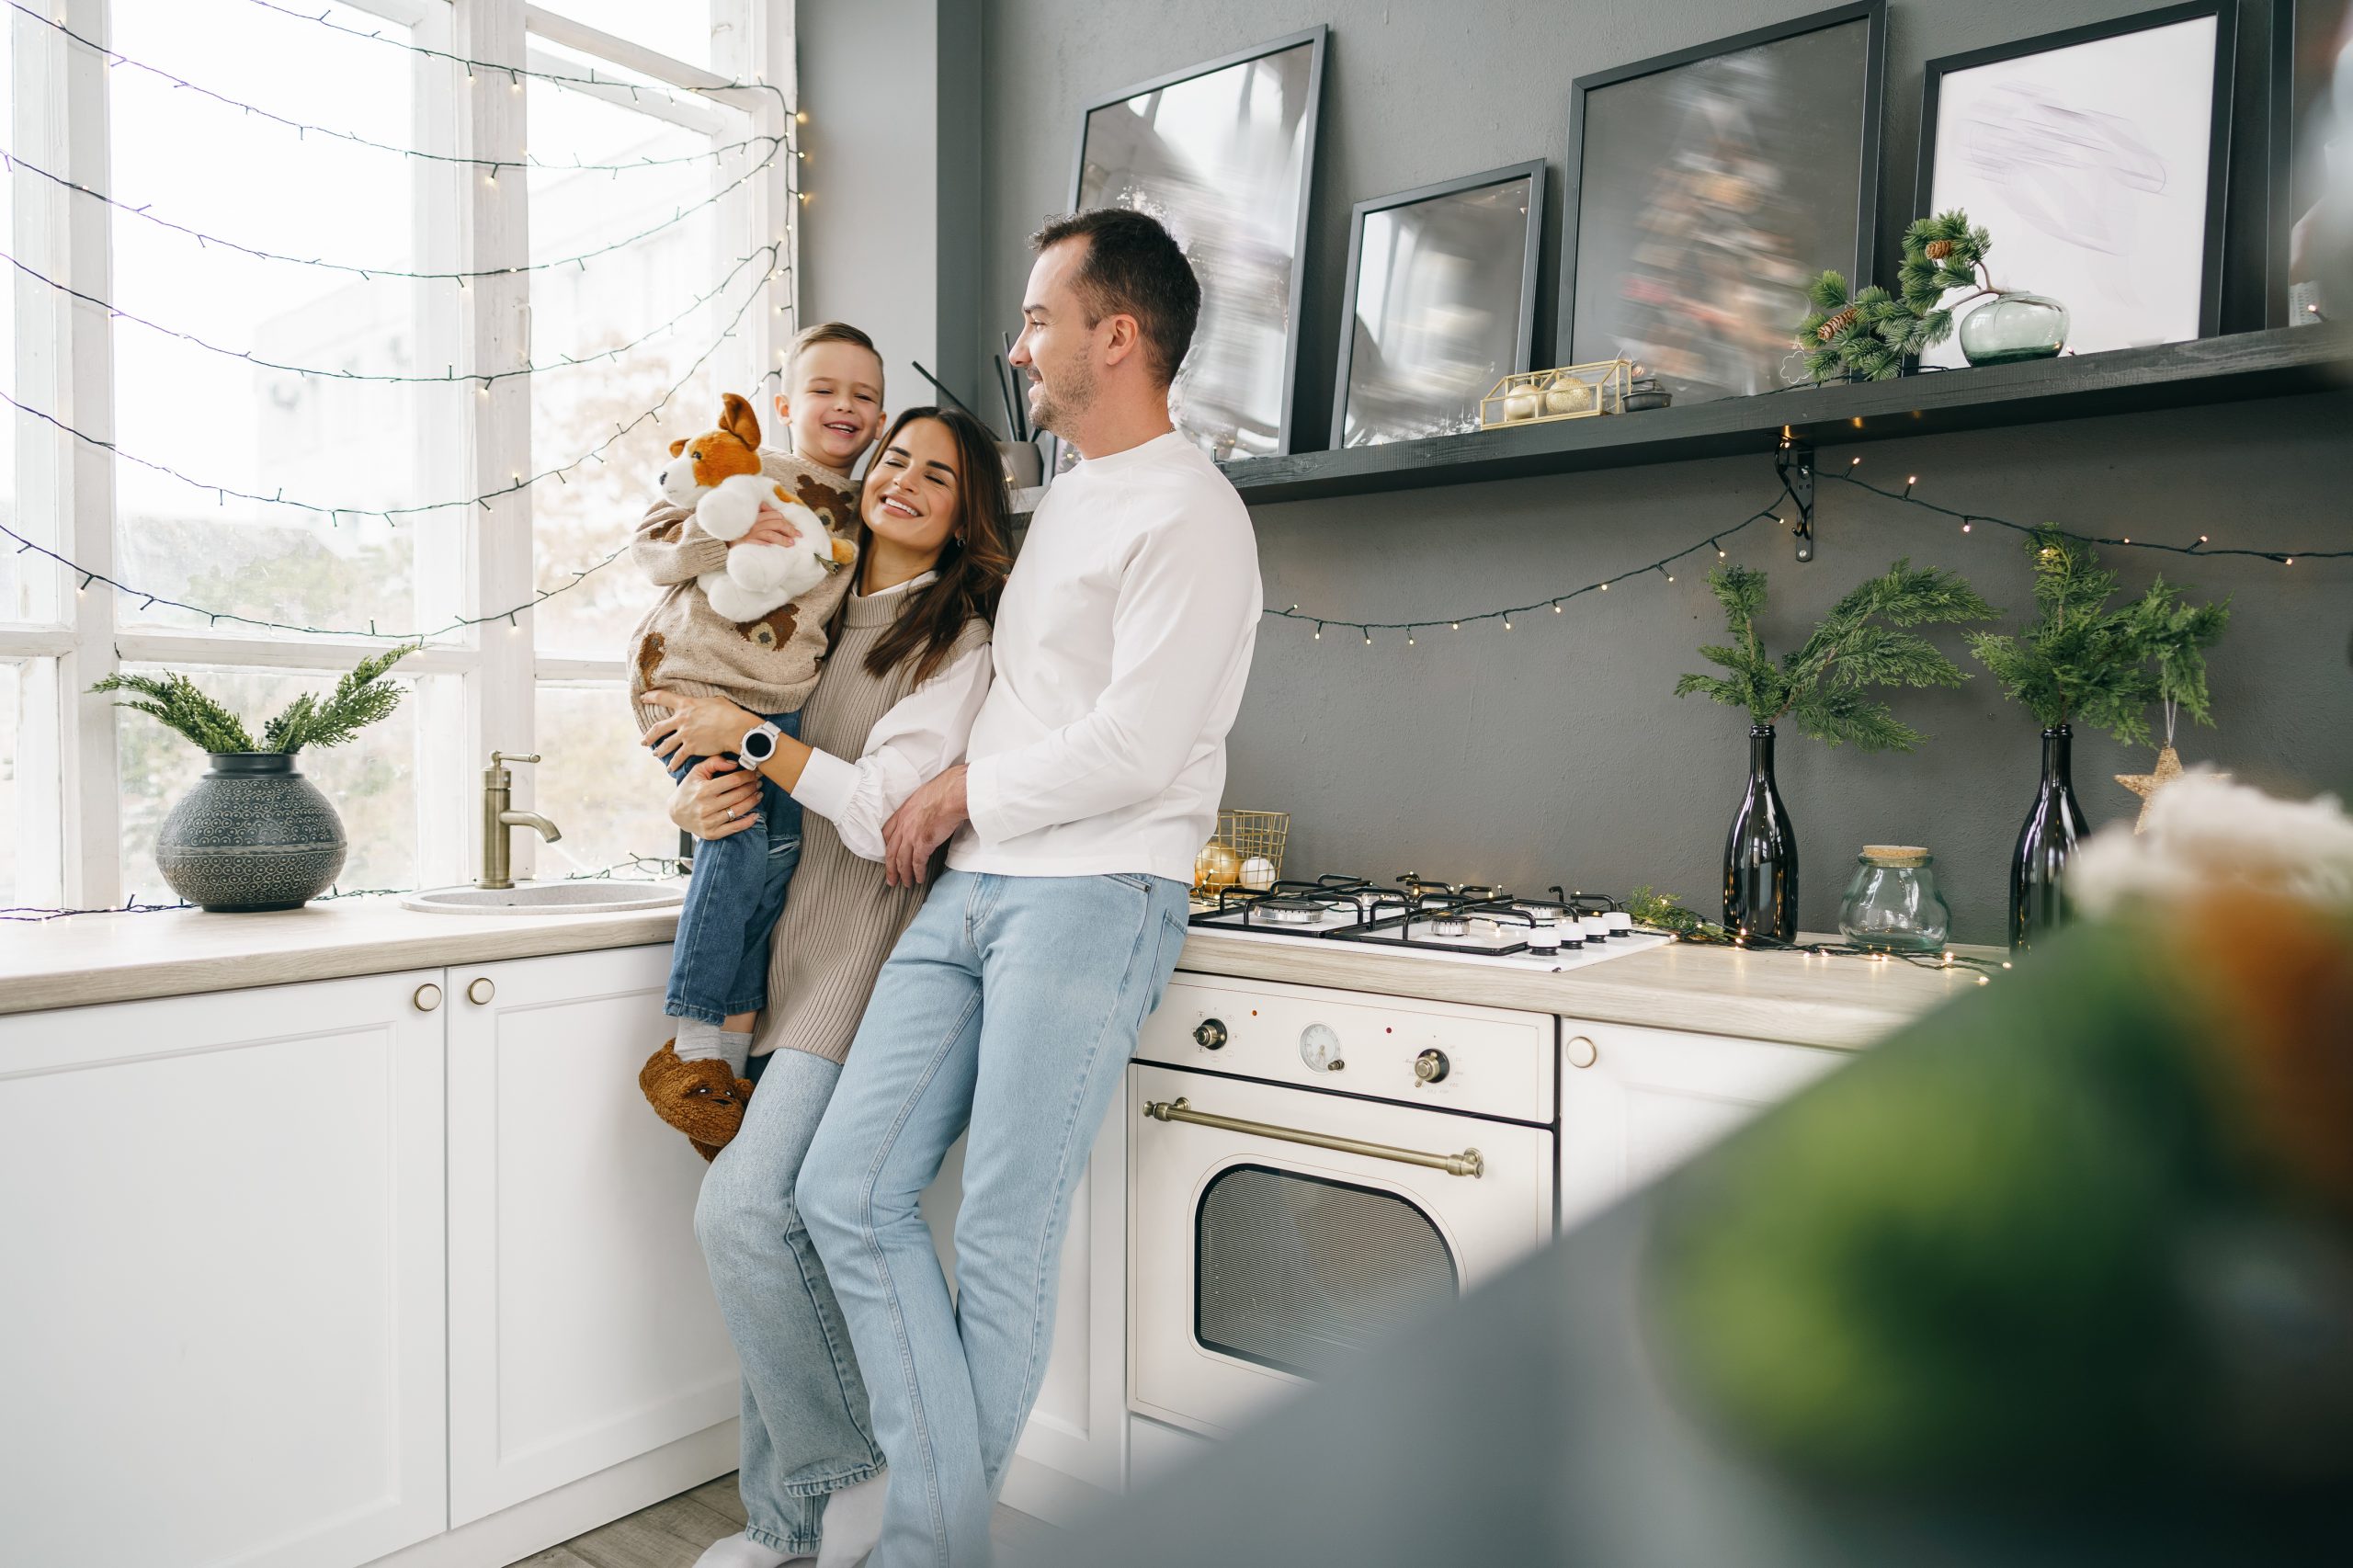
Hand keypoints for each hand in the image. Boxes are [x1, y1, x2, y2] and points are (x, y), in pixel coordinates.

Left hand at [641, 688, 759, 767]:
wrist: (735, 729)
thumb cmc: (729, 713)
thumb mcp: (715, 701)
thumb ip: (704, 703)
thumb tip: (705, 705)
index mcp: (686, 704)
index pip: (663, 697)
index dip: (651, 697)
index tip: (643, 698)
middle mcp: (681, 719)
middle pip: (658, 728)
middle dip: (649, 735)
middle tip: (644, 741)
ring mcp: (685, 735)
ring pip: (665, 744)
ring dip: (659, 750)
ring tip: (655, 754)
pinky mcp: (691, 748)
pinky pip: (678, 757)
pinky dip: (673, 764)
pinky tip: (670, 768)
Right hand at [670, 755, 764, 839]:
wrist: (675, 812)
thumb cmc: (689, 789)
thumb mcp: (697, 772)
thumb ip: (714, 762)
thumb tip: (734, 764)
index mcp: (703, 790)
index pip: (733, 781)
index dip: (747, 776)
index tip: (755, 772)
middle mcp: (706, 807)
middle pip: (738, 795)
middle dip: (752, 787)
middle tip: (759, 782)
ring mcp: (709, 822)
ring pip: (738, 811)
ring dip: (752, 801)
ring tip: (759, 794)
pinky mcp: (711, 834)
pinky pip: (734, 828)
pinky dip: (748, 822)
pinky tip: (756, 814)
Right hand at [738, 502, 803, 548]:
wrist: (723, 533)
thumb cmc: (741, 529)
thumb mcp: (751, 519)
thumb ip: (763, 514)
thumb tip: (780, 516)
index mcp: (756, 515)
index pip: (776, 515)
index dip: (787, 522)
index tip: (795, 529)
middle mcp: (753, 523)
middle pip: (776, 523)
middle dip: (789, 529)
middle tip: (798, 536)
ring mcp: (749, 534)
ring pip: (770, 534)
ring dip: (783, 539)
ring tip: (791, 544)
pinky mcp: (744, 544)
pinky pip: (756, 544)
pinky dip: (764, 545)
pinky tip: (771, 548)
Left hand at [882, 765, 968, 886]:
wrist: (953, 794)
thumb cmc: (945, 790)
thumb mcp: (925, 794)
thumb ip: (921, 806)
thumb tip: (928, 809)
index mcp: (903, 812)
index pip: (887, 832)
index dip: (886, 846)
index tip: (887, 855)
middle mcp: (903, 825)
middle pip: (891, 851)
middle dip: (890, 868)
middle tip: (891, 879)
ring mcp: (912, 835)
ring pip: (901, 860)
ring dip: (903, 874)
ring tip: (906, 884)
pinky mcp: (923, 844)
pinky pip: (917, 863)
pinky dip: (917, 873)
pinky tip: (919, 879)